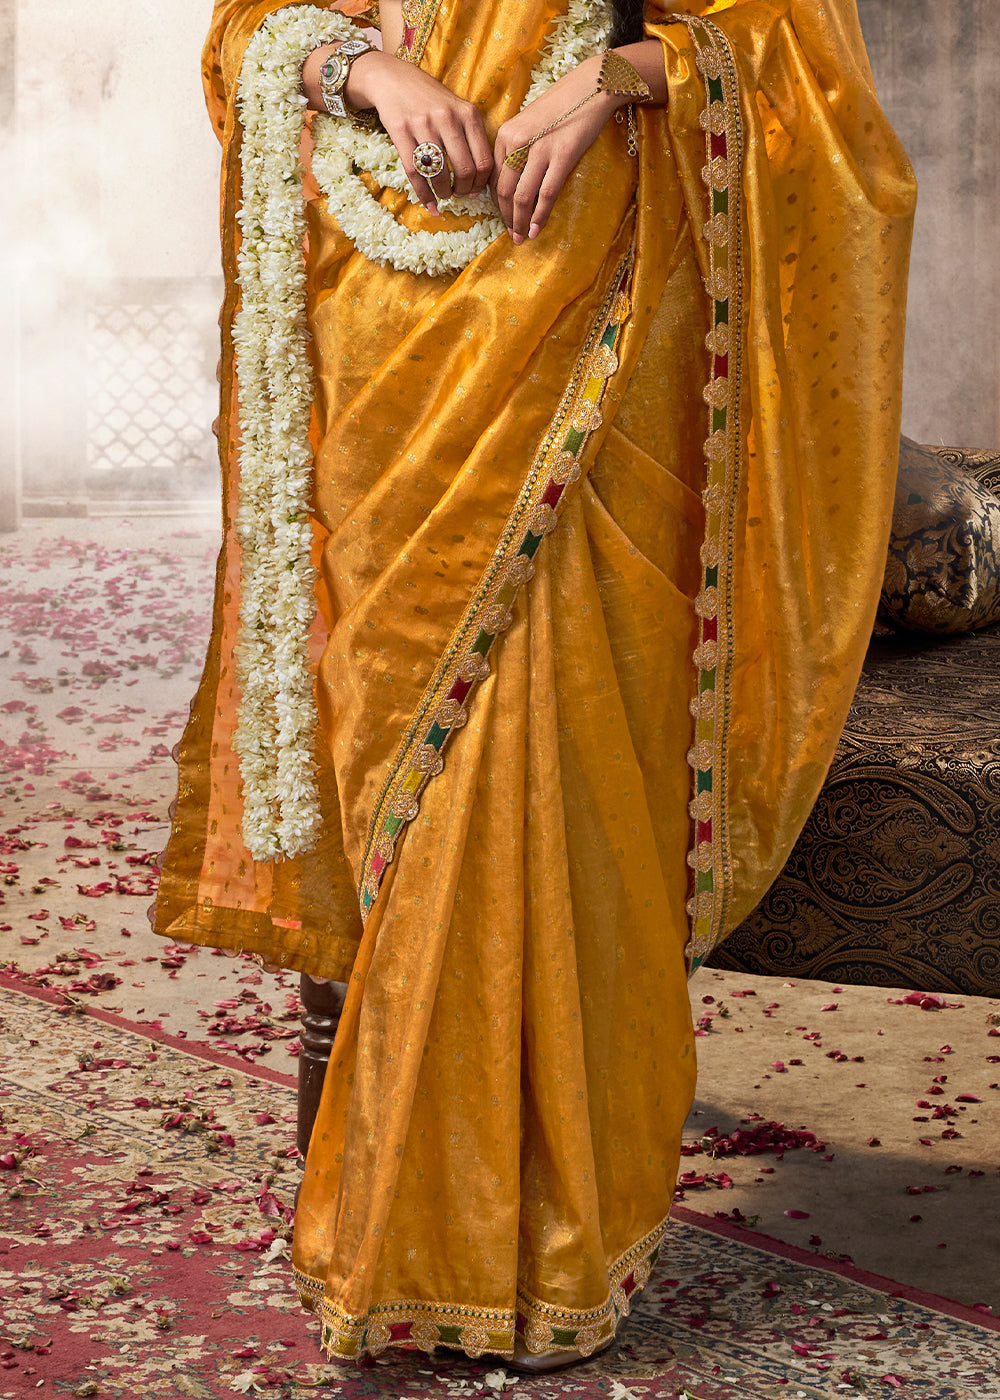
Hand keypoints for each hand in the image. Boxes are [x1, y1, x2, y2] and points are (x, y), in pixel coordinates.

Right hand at [302, 47, 492, 212]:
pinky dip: (424, 195)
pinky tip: (429, 204)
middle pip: (465, 171)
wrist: (392, 78)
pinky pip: (415, 173)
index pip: (483, 160)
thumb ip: (470, 138)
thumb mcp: (457, 109)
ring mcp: (423, 124)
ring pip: (440, 174)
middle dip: (464, 191)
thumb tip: (478, 181)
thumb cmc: (429, 99)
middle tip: (459, 194)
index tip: (475, 191)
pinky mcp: (400, 131)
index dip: (481, 183)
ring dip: (444, 193)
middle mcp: (447, 118)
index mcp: (467, 114)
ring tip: (444, 195)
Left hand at [492, 54, 620, 243]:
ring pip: (522, 196)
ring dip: (520, 222)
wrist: (590, 86)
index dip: (496, 203)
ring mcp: (539, 149)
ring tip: (522, 237)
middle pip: (504, 191)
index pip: (494, 177)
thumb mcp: (528, 124)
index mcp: (505, 135)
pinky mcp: (562, 156)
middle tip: (511, 235)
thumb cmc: (560, 106)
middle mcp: (517, 141)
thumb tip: (512, 182)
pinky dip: (539, 215)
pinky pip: (546, 194)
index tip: (503, 217)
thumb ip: (517, 150)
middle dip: (506, 218)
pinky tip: (536, 229)